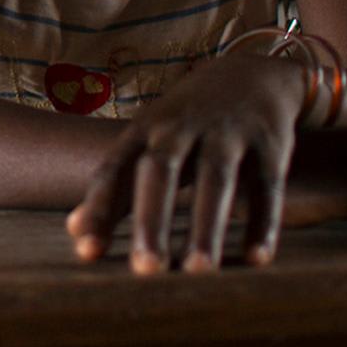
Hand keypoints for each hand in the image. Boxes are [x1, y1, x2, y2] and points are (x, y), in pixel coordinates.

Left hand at [67, 53, 308, 274]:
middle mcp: (182, 126)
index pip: (115, 168)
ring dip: (206, 227)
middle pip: (161, 171)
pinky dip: (262, 222)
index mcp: (145, 128)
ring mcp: (228, 131)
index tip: (87, 251)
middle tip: (145, 271)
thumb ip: (116, 188)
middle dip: (152, 219)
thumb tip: (76, 233)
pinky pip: (265, 186)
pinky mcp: (270, 143)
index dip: (100, 208)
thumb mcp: (147, 142)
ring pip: (216, 180)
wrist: (251, 74)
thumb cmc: (185, 123)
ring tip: (197, 272)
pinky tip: (256, 259)